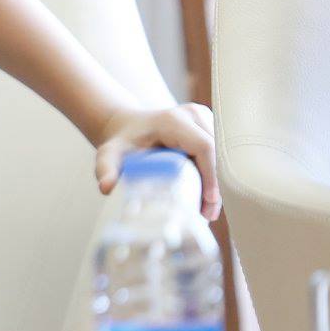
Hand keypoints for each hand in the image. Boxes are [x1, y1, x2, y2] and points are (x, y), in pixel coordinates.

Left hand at [93, 102, 219, 219]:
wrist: (127, 127)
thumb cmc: (121, 142)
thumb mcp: (110, 154)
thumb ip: (106, 168)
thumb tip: (107, 188)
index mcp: (174, 120)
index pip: (204, 147)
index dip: (212, 174)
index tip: (209, 202)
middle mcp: (193, 115)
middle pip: (218, 153)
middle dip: (217, 185)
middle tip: (206, 215)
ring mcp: (203, 119)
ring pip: (223, 155)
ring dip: (218, 182)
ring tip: (206, 209)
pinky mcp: (209, 126)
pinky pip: (221, 154)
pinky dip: (217, 175)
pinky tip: (208, 195)